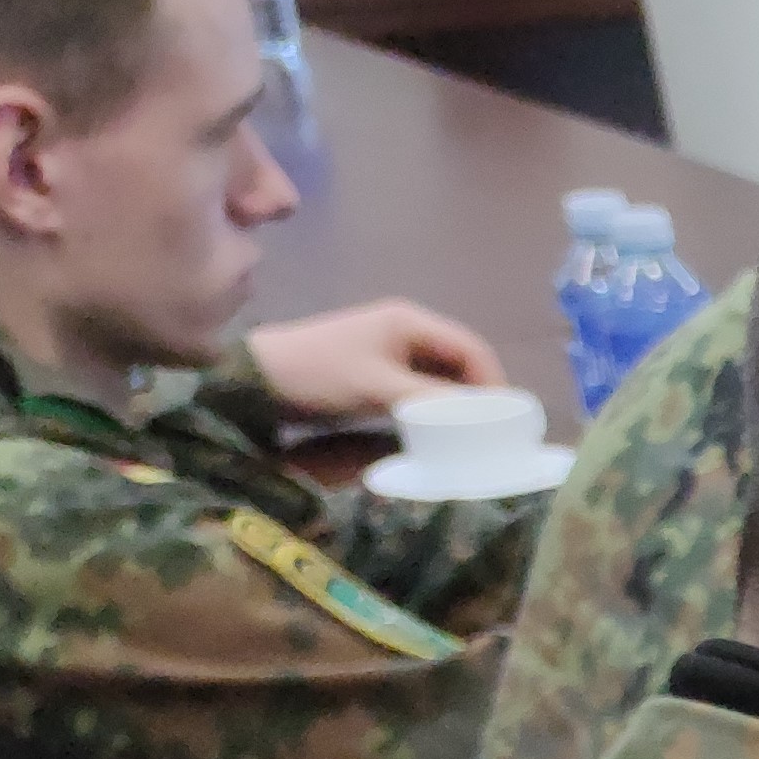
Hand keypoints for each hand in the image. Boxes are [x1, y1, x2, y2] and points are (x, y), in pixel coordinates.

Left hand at [245, 298, 502, 414]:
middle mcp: (404, 329)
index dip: (494, 383)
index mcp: (409, 321)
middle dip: (477, 395)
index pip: (472, 348)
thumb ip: (436, 402)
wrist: (253, 379)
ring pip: (440, 377)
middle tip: (489, 434)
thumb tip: (488, 420)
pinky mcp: (374, 369)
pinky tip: (433, 431)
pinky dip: (431, 408)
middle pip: (460, 362)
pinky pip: (417, 387)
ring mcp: (388, 348)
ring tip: (466, 437)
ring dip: (454, 404)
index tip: (505, 422)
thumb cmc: (319, 375)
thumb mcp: (380, 390)